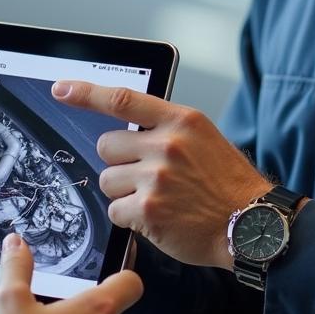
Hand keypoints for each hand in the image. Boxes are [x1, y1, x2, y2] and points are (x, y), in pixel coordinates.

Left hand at [51, 81, 270, 268]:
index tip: (62, 89)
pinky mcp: (149, 211)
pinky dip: (131, 218)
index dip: (86, 93)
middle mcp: (167, 145)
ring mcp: (156, 178)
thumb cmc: (227, 183)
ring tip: (158, 198)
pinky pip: (116, 211)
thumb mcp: (203, 139)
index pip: (123, 99)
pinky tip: (158, 218)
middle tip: (144, 175)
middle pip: (106, 146)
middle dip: (118, 162)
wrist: (252, 224)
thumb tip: (128, 130)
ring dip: (124, 192)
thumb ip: (166, 129)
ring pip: (108, 180)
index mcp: (181, 121)